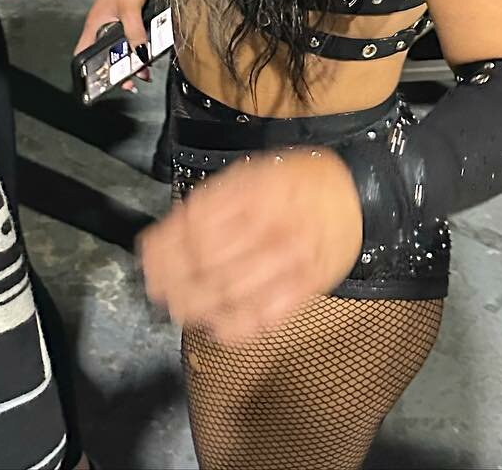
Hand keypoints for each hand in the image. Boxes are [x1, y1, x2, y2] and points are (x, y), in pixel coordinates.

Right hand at [76, 0, 150, 90]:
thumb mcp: (129, 9)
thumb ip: (134, 33)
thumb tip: (141, 56)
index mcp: (95, 24)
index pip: (83, 53)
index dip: (88, 71)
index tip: (102, 84)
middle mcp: (104, 24)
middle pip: (107, 53)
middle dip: (120, 68)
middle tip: (135, 79)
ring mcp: (119, 19)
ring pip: (123, 45)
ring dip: (134, 56)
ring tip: (148, 68)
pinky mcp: (133, 14)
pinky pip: (135, 34)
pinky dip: (142, 43)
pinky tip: (153, 49)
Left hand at [139, 149, 363, 344]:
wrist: (353, 193)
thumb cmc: (293, 182)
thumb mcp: (248, 174)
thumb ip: (210, 202)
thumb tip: (167, 233)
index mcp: (251, 193)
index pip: (195, 229)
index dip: (166, 252)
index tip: (148, 264)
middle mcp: (269, 226)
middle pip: (209, 265)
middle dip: (176, 283)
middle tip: (158, 292)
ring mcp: (290, 260)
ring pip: (233, 293)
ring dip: (199, 307)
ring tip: (180, 310)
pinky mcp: (308, 287)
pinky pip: (268, 315)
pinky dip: (238, 327)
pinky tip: (217, 328)